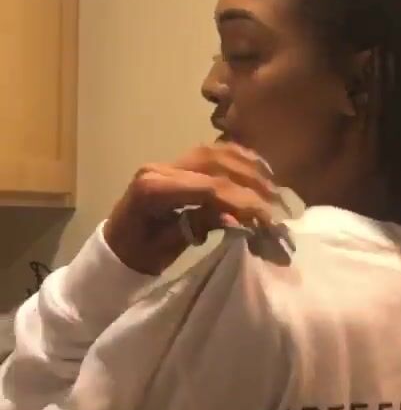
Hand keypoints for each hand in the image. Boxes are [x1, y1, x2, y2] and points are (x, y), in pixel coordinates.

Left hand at [103, 143, 278, 275]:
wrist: (115, 247)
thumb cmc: (138, 256)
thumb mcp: (167, 248)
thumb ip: (199, 227)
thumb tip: (237, 218)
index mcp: (153, 190)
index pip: (207, 188)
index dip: (241, 201)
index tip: (267, 217)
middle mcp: (160, 169)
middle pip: (215, 165)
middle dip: (250, 183)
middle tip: (277, 203)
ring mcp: (167, 162)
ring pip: (215, 153)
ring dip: (247, 167)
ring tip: (272, 185)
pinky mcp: (175, 164)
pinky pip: (210, 153)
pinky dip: (236, 158)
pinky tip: (256, 169)